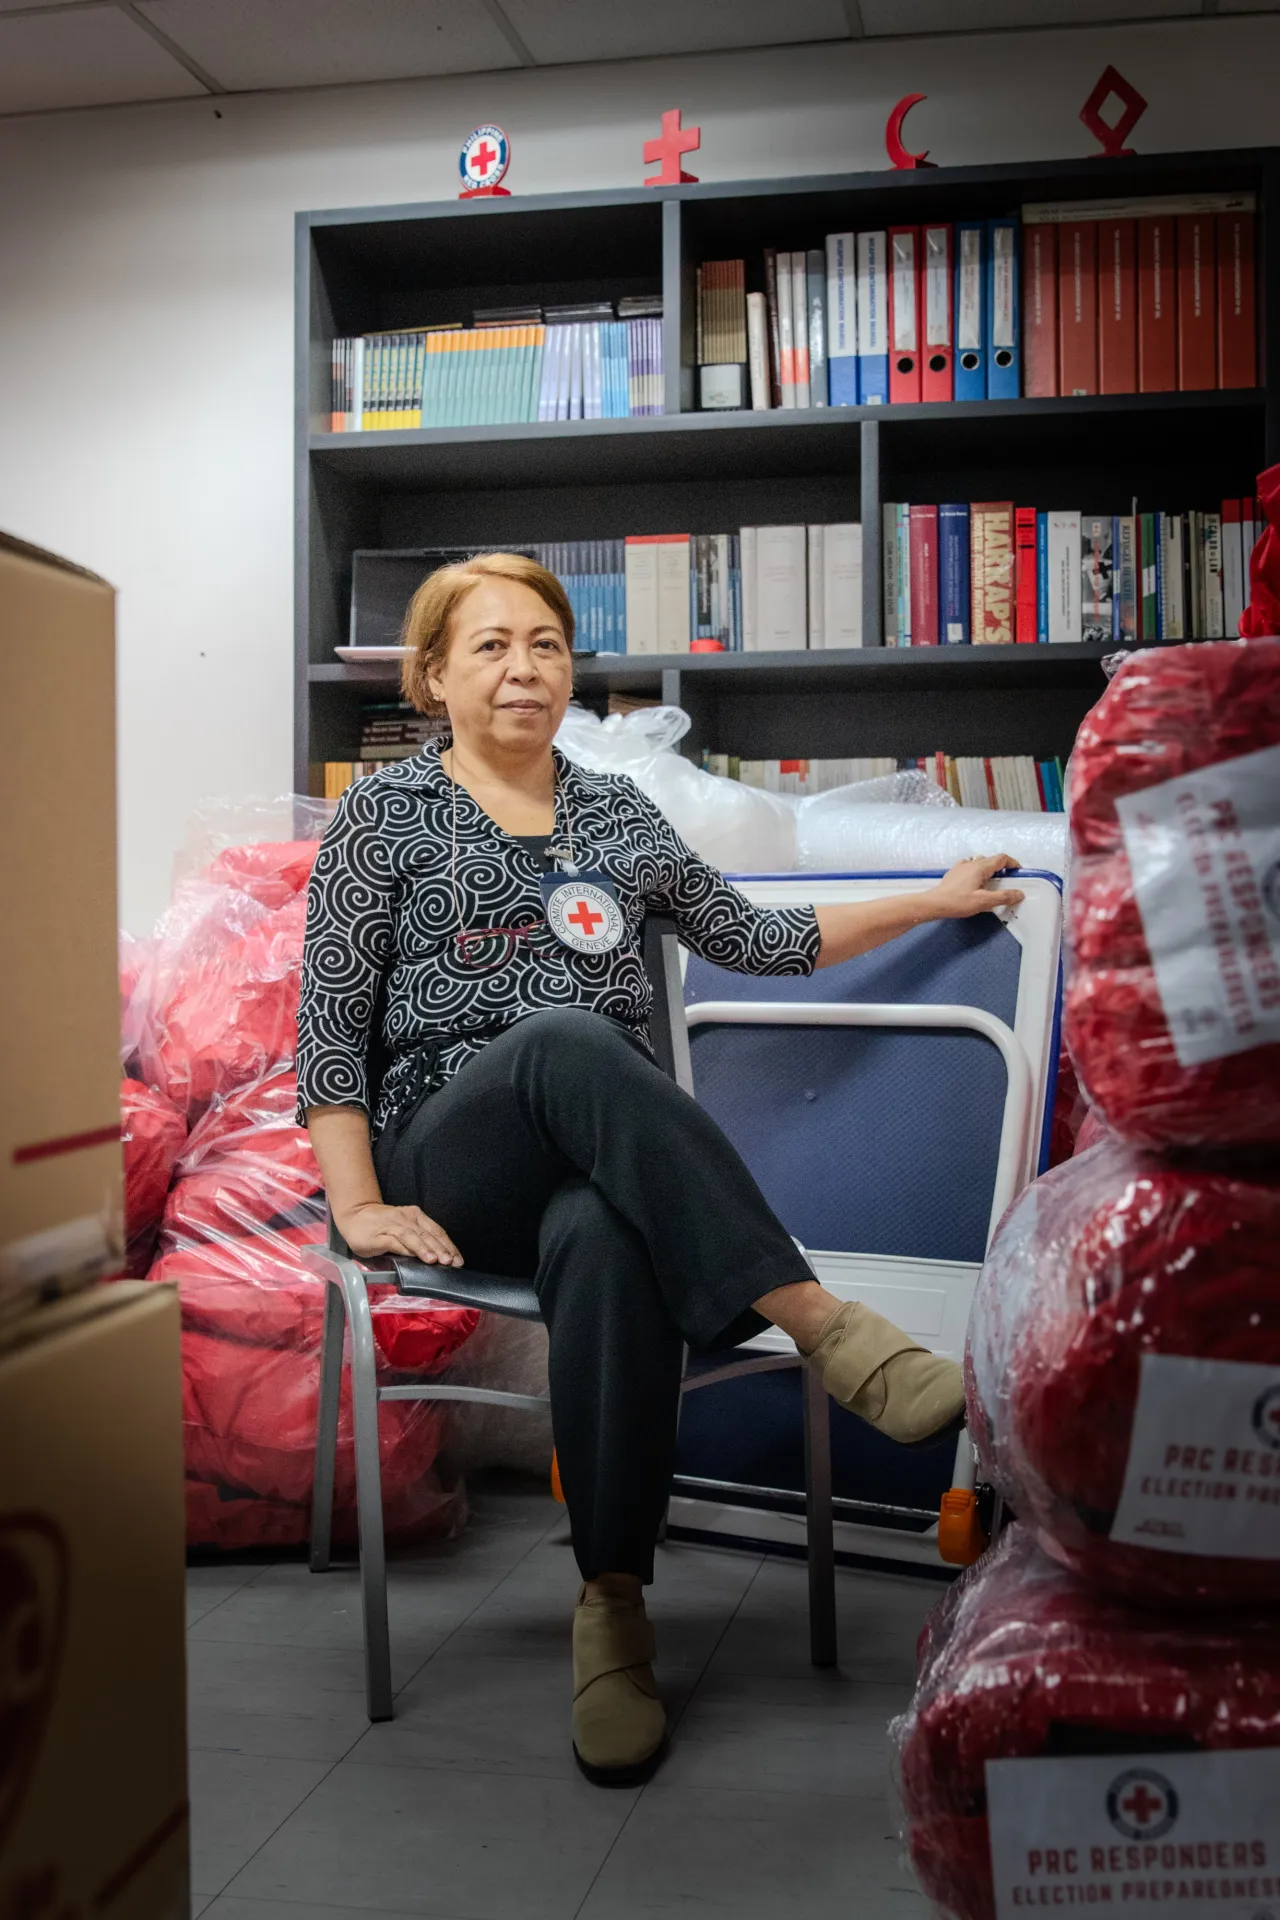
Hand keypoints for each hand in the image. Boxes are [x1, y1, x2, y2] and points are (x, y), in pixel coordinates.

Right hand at [335, 1201, 463, 1266]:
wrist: (354, 1215)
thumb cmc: (381, 1226)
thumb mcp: (403, 1230)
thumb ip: (417, 1241)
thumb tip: (436, 1259)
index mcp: (415, 1216)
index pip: (437, 1231)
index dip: (448, 1246)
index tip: (458, 1259)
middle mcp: (406, 1218)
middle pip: (427, 1234)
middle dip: (441, 1249)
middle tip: (451, 1261)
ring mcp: (392, 1225)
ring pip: (413, 1236)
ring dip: (425, 1248)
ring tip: (435, 1260)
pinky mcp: (379, 1236)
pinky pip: (395, 1242)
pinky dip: (405, 1249)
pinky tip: (413, 1257)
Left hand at [928, 854, 1024, 919]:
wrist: (934, 903)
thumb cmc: (959, 902)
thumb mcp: (984, 901)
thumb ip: (1003, 897)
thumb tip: (1020, 893)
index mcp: (980, 867)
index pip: (1001, 858)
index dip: (1013, 863)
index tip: (1018, 872)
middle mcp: (971, 863)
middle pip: (991, 859)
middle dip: (1002, 867)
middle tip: (1008, 881)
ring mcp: (961, 866)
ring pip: (980, 862)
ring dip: (989, 868)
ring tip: (993, 882)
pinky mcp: (954, 872)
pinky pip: (970, 866)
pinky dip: (977, 871)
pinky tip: (975, 881)